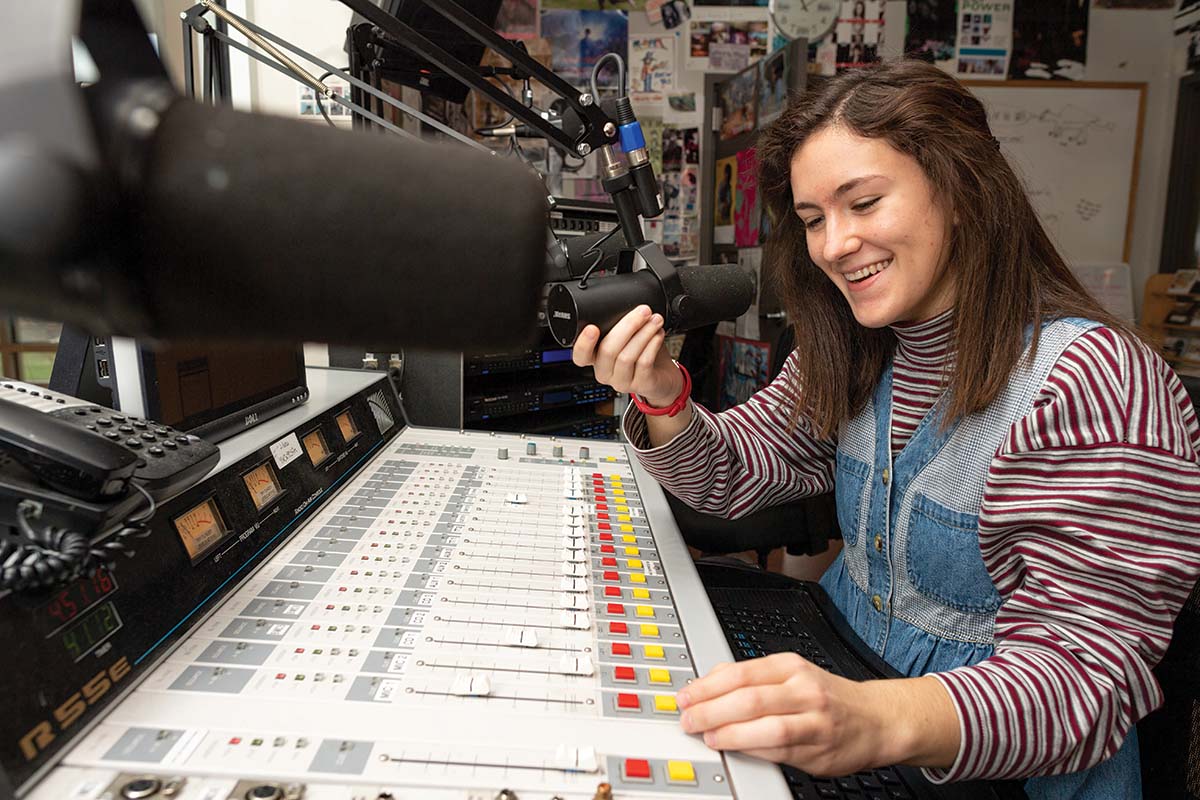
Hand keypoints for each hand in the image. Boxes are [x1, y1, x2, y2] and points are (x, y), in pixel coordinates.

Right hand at [572, 305, 680, 406]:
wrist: (662, 377)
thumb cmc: (642, 353)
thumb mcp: (627, 337)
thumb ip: (619, 324)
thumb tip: (622, 300)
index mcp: (596, 358)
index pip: (580, 355)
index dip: (583, 343)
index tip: (592, 327)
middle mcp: (605, 372)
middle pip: (607, 350)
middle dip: (627, 326)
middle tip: (643, 311)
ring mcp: (622, 381)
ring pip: (626, 356)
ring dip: (643, 333)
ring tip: (654, 320)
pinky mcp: (641, 385)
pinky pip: (644, 363)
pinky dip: (652, 344)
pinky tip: (658, 334)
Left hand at [676, 653, 890, 776]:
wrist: (877, 720)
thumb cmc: (828, 698)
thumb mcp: (792, 674)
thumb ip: (752, 678)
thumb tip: (708, 682)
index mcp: (790, 666)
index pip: (740, 672)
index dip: (707, 686)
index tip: (685, 696)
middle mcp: (803, 689)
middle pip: (748, 698)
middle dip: (710, 710)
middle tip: (688, 718)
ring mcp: (813, 720)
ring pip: (764, 725)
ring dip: (729, 732)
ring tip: (708, 736)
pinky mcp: (818, 749)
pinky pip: (778, 749)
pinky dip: (752, 749)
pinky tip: (735, 748)